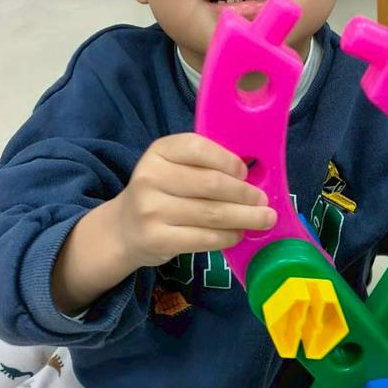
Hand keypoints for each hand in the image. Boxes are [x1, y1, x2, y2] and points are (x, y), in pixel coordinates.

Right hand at [114, 133, 276, 267]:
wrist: (124, 228)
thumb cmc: (161, 193)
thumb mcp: (173, 168)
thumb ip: (204, 166)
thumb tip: (253, 179)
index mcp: (159, 151)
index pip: (198, 148)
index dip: (228, 161)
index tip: (245, 173)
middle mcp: (150, 177)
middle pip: (211, 184)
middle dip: (245, 194)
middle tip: (263, 201)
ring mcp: (151, 210)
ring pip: (211, 213)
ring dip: (245, 217)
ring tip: (263, 219)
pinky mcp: (156, 239)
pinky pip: (203, 238)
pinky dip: (227, 236)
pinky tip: (238, 234)